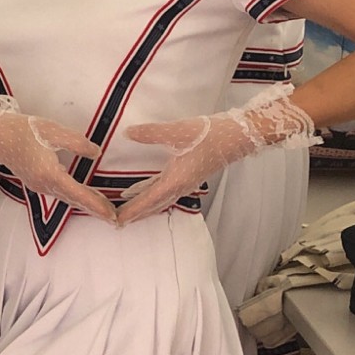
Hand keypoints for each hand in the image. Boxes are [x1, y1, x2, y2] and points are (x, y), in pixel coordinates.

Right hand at [0, 91, 115, 223]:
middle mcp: (43, 185)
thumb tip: (96, 153)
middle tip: (116, 219)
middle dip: (95, 210)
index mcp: (49, 174)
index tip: (112, 215)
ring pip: (67, 199)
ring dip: (86, 205)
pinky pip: (59, 194)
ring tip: (105, 210)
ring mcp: (38, 186)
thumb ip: (77, 143)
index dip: (97, 204)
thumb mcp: (52, 131)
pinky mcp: (35, 182)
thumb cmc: (22, 130)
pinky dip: (75, 198)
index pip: (78, 193)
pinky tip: (83, 197)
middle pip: (74, 201)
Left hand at [118, 88, 317, 222]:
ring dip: (144, 207)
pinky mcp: (189, 175)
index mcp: (176, 180)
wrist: (238, 135)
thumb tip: (127, 133)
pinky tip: (143, 191)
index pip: (148, 200)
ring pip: (160, 200)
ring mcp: (186, 182)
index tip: (116, 221)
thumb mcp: (177, 131)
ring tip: (127, 213)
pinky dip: (152, 195)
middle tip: (116, 223)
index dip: (131, 211)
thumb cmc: (210, 134)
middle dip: (135, 214)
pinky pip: (166, 191)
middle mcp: (180, 186)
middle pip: (153, 205)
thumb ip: (151, 133)